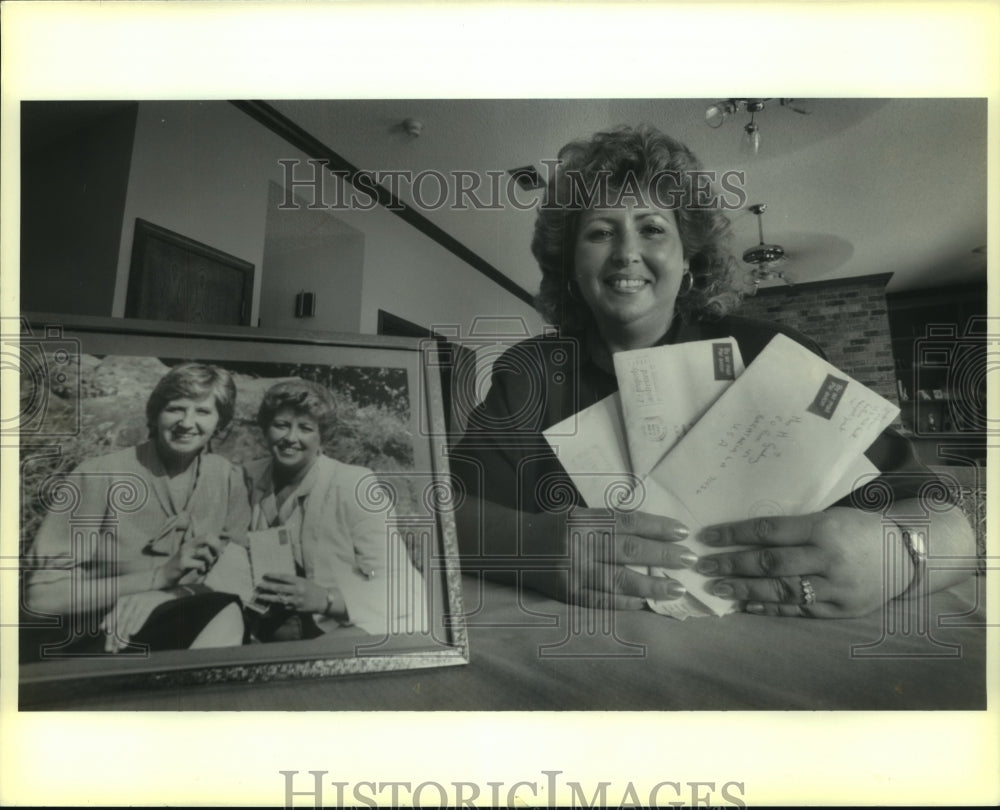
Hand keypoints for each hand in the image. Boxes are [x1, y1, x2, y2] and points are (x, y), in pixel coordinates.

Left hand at [101, 590, 174, 652]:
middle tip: (114, 649)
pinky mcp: (150, 601)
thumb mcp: (127, 607)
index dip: (110, 633)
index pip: (113, 619)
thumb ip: (114, 616)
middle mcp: (130, 599)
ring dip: (125, 633)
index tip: (108, 646)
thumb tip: (101, 627)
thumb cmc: (141, 603)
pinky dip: (137, 623)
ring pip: (130, 619)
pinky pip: (142, 614)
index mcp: (122, 601)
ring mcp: (140, 599)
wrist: (161, 593)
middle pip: (121, 620)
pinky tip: (133, 632)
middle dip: (117, 636)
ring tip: (122, 645)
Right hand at [154, 529, 224, 588]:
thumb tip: (221, 549)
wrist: (164, 575)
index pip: (208, 534)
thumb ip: (204, 550)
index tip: (223, 547)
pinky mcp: (182, 563)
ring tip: (207, 567)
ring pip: (204, 552)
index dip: (218, 540)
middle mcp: (187, 545)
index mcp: (191, 541)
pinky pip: (199, 564)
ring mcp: (184, 553)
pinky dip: (203, 568)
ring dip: (210, 561)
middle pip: (206, 538)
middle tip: (218, 556)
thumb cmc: (183, 565)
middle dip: (216, 546)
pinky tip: (200, 572)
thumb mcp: (193, 555)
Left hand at [255, 573, 329, 614]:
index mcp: (299, 581)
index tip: (264, 575)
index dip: (273, 576)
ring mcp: (296, 600)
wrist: (322, 600)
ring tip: (260, 596)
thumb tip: (277, 580)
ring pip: (279, 599)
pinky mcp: (295, 608)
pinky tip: (268, 604)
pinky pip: (282, 607)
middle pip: (279, 588)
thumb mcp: (303, 581)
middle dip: (267, 587)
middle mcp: (297, 591)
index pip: (283, 577)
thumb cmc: (312, 588)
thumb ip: (292, 581)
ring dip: (268, 598)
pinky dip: (275, 605)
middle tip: (258, 585)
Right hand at [527, 508, 693, 609]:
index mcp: (582, 520)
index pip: (627, 522)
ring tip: (676, 588)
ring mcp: (572, 571)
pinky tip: (646, 604)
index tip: (683, 532)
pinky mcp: (567, 594)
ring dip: (651, 586)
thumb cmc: (554, 527)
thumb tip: (653, 533)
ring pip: (618, 580)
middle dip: (662, 556)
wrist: (514, 548)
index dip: (657, 527)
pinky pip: (601, 601)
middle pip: (628, 550)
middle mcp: (577, 545)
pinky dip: (625, 603)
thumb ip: (608, 522)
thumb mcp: (578, 514)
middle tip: (689, 559)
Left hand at [695, 507, 913, 617]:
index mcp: (823, 527)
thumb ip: (792, 529)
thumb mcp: (827, 518)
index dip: (734, 534)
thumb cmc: (856, 530)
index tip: (706, 537)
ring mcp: (836, 587)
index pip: (768, 530)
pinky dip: (770, 609)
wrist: (905, 553)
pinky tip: (746, 607)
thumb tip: (742, 536)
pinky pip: (799, 610)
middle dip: (732, 565)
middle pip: (771, 563)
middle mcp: (828, 558)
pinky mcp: (841, 609)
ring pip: (782, 590)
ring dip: (745, 591)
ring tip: (718, 589)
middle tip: (703, 567)